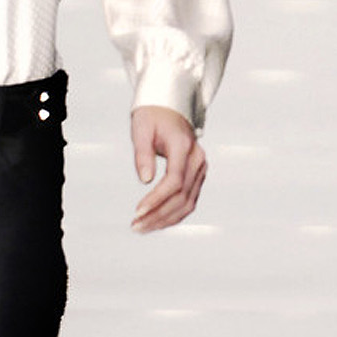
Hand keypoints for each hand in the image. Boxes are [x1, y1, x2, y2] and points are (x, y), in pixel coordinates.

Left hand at [130, 105, 206, 232]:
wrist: (170, 108)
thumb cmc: (152, 116)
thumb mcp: (141, 129)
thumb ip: (143, 154)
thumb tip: (145, 180)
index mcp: (184, 147)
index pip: (174, 181)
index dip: (157, 199)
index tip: (138, 211)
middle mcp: (197, 159)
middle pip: (182, 196)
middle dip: (158, 215)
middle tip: (135, 225)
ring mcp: (200, 169)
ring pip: (188, 203)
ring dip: (165, 219)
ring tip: (142, 227)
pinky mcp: (198, 176)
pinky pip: (189, 201)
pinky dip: (173, 214)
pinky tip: (156, 222)